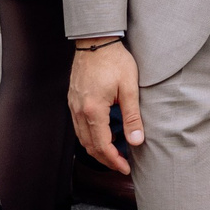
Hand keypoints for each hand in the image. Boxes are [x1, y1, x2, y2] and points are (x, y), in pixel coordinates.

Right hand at [68, 40, 143, 173]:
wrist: (96, 41)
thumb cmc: (114, 60)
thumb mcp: (129, 88)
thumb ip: (132, 117)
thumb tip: (136, 141)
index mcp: (93, 110)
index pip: (102, 146)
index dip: (114, 161)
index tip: (125, 168)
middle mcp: (79, 111)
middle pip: (89, 146)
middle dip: (106, 159)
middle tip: (121, 164)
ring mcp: (73, 105)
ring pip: (82, 137)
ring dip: (97, 148)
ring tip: (116, 150)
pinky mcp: (73, 100)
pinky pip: (79, 126)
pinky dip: (91, 135)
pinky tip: (105, 132)